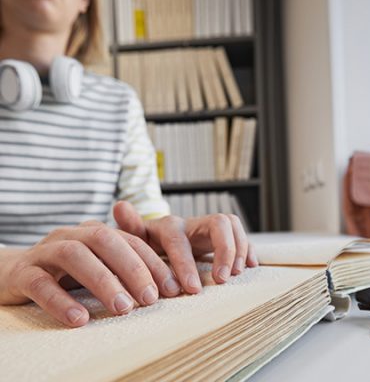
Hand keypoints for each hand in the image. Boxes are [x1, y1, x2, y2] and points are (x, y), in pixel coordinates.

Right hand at [0, 221, 181, 327]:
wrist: (13, 270)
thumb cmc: (66, 270)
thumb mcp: (98, 263)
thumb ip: (122, 267)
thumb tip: (162, 288)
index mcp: (94, 231)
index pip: (130, 240)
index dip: (153, 262)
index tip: (172, 288)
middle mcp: (72, 235)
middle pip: (106, 241)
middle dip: (132, 268)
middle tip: (150, 298)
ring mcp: (46, 251)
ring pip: (75, 256)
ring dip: (102, 281)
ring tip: (123, 308)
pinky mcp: (22, 272)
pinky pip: (41, 284)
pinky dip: (61, 301)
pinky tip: (80, 319)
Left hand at [113, 201, 258, 294]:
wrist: (162, 239)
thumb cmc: (150, 243)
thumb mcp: (137, 237)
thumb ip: (131, 226)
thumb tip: (119, 205)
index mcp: (170, 225)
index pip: (180, 239)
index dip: (186, 262)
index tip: (192, 289)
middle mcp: (193, 223)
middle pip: (218, 223)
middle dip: (224, 251)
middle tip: (223, 279)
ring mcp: (209, 228)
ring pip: (232, 225)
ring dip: (238, 249)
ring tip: (236, 273)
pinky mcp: (222, 237)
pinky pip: (241, 235)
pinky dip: (248, 248)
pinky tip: (250, 265)